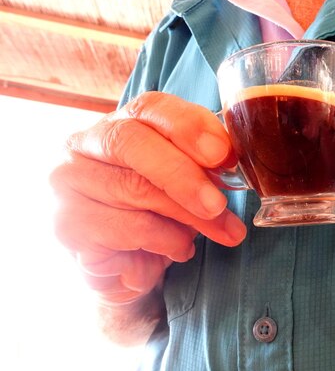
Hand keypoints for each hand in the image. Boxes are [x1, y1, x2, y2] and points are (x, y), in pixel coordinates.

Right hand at [50, 92, 246, 304]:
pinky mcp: (68, 223)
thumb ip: (202, 165)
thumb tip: (230, 161)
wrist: (122, 263)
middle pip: (135, 144)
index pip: (151, 107)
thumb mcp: (185, 182)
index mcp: (122, 122)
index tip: (222, 153)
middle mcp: (86, 143)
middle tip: (219, 205)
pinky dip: (167, 241)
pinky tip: (179, 249)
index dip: (188, 126)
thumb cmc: (157, 211)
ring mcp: (69, 182)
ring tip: (220, 233)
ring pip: (136, 190)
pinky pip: (130, 229)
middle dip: (186, 176)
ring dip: (188, 217)